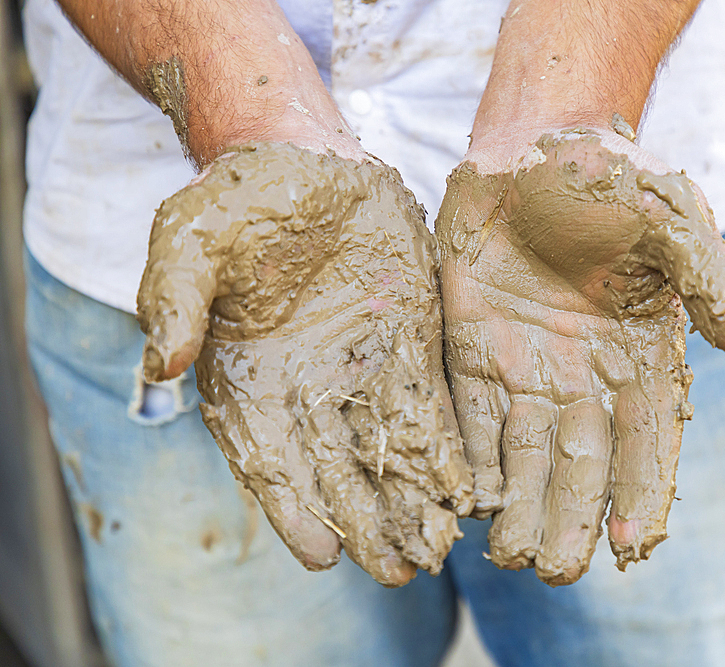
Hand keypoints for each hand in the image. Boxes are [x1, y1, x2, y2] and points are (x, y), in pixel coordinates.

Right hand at [137, 141, 472, 585]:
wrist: (303, 162)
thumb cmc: (237, 201)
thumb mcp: (190, 239)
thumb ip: (174, 299)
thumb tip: (163, 362)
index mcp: (249, 379)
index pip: (271, 460)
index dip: (296, 508)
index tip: (324, 555)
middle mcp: (308, 389)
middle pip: (339, 471)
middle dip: (369, 523)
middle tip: (401, 569)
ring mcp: (363, 369)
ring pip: (389, 449)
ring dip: (415, 500)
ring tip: (442, 546)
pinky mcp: (411, 343)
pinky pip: (430, 403)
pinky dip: (447, 445)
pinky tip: (469, 486)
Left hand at [436, 128, 724, 585]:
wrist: (530, 142)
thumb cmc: (608, 173)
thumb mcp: (668, 216)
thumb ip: (705, 278)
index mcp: (640, 354)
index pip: (649, 440)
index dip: (643, 494)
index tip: (631, 547)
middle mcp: (586, 375)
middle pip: (584, 464)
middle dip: (574, 520)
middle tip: (557, 573)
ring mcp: (526, 366)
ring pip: (526, 455)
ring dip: (520, 507)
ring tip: (510, 558)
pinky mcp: (471, 350)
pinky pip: (468, 416)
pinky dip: (469, 459)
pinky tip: (467, 502)